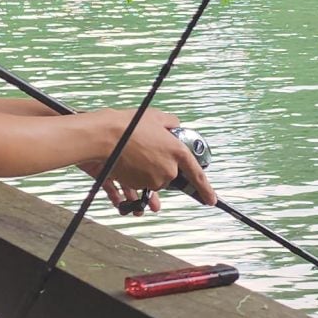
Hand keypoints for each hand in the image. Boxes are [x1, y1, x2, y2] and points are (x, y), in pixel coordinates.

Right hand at [81, 108, 214, 213]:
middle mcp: (168, 170)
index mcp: (178, 152)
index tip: (211, 200)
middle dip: (160, 166)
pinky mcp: (137, 185)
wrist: (106, 136)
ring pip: (153, 180)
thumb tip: (175, 126)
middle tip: (147, 151)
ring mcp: (152, 180)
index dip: (206, 190)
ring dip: (146, 171)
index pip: (197, 175)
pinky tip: (128, 167)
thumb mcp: (156, 117)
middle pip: (170, 175)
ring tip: (134, 156)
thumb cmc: (130, 125)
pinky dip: (134, 179)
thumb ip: (171, 122)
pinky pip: (139, 185)